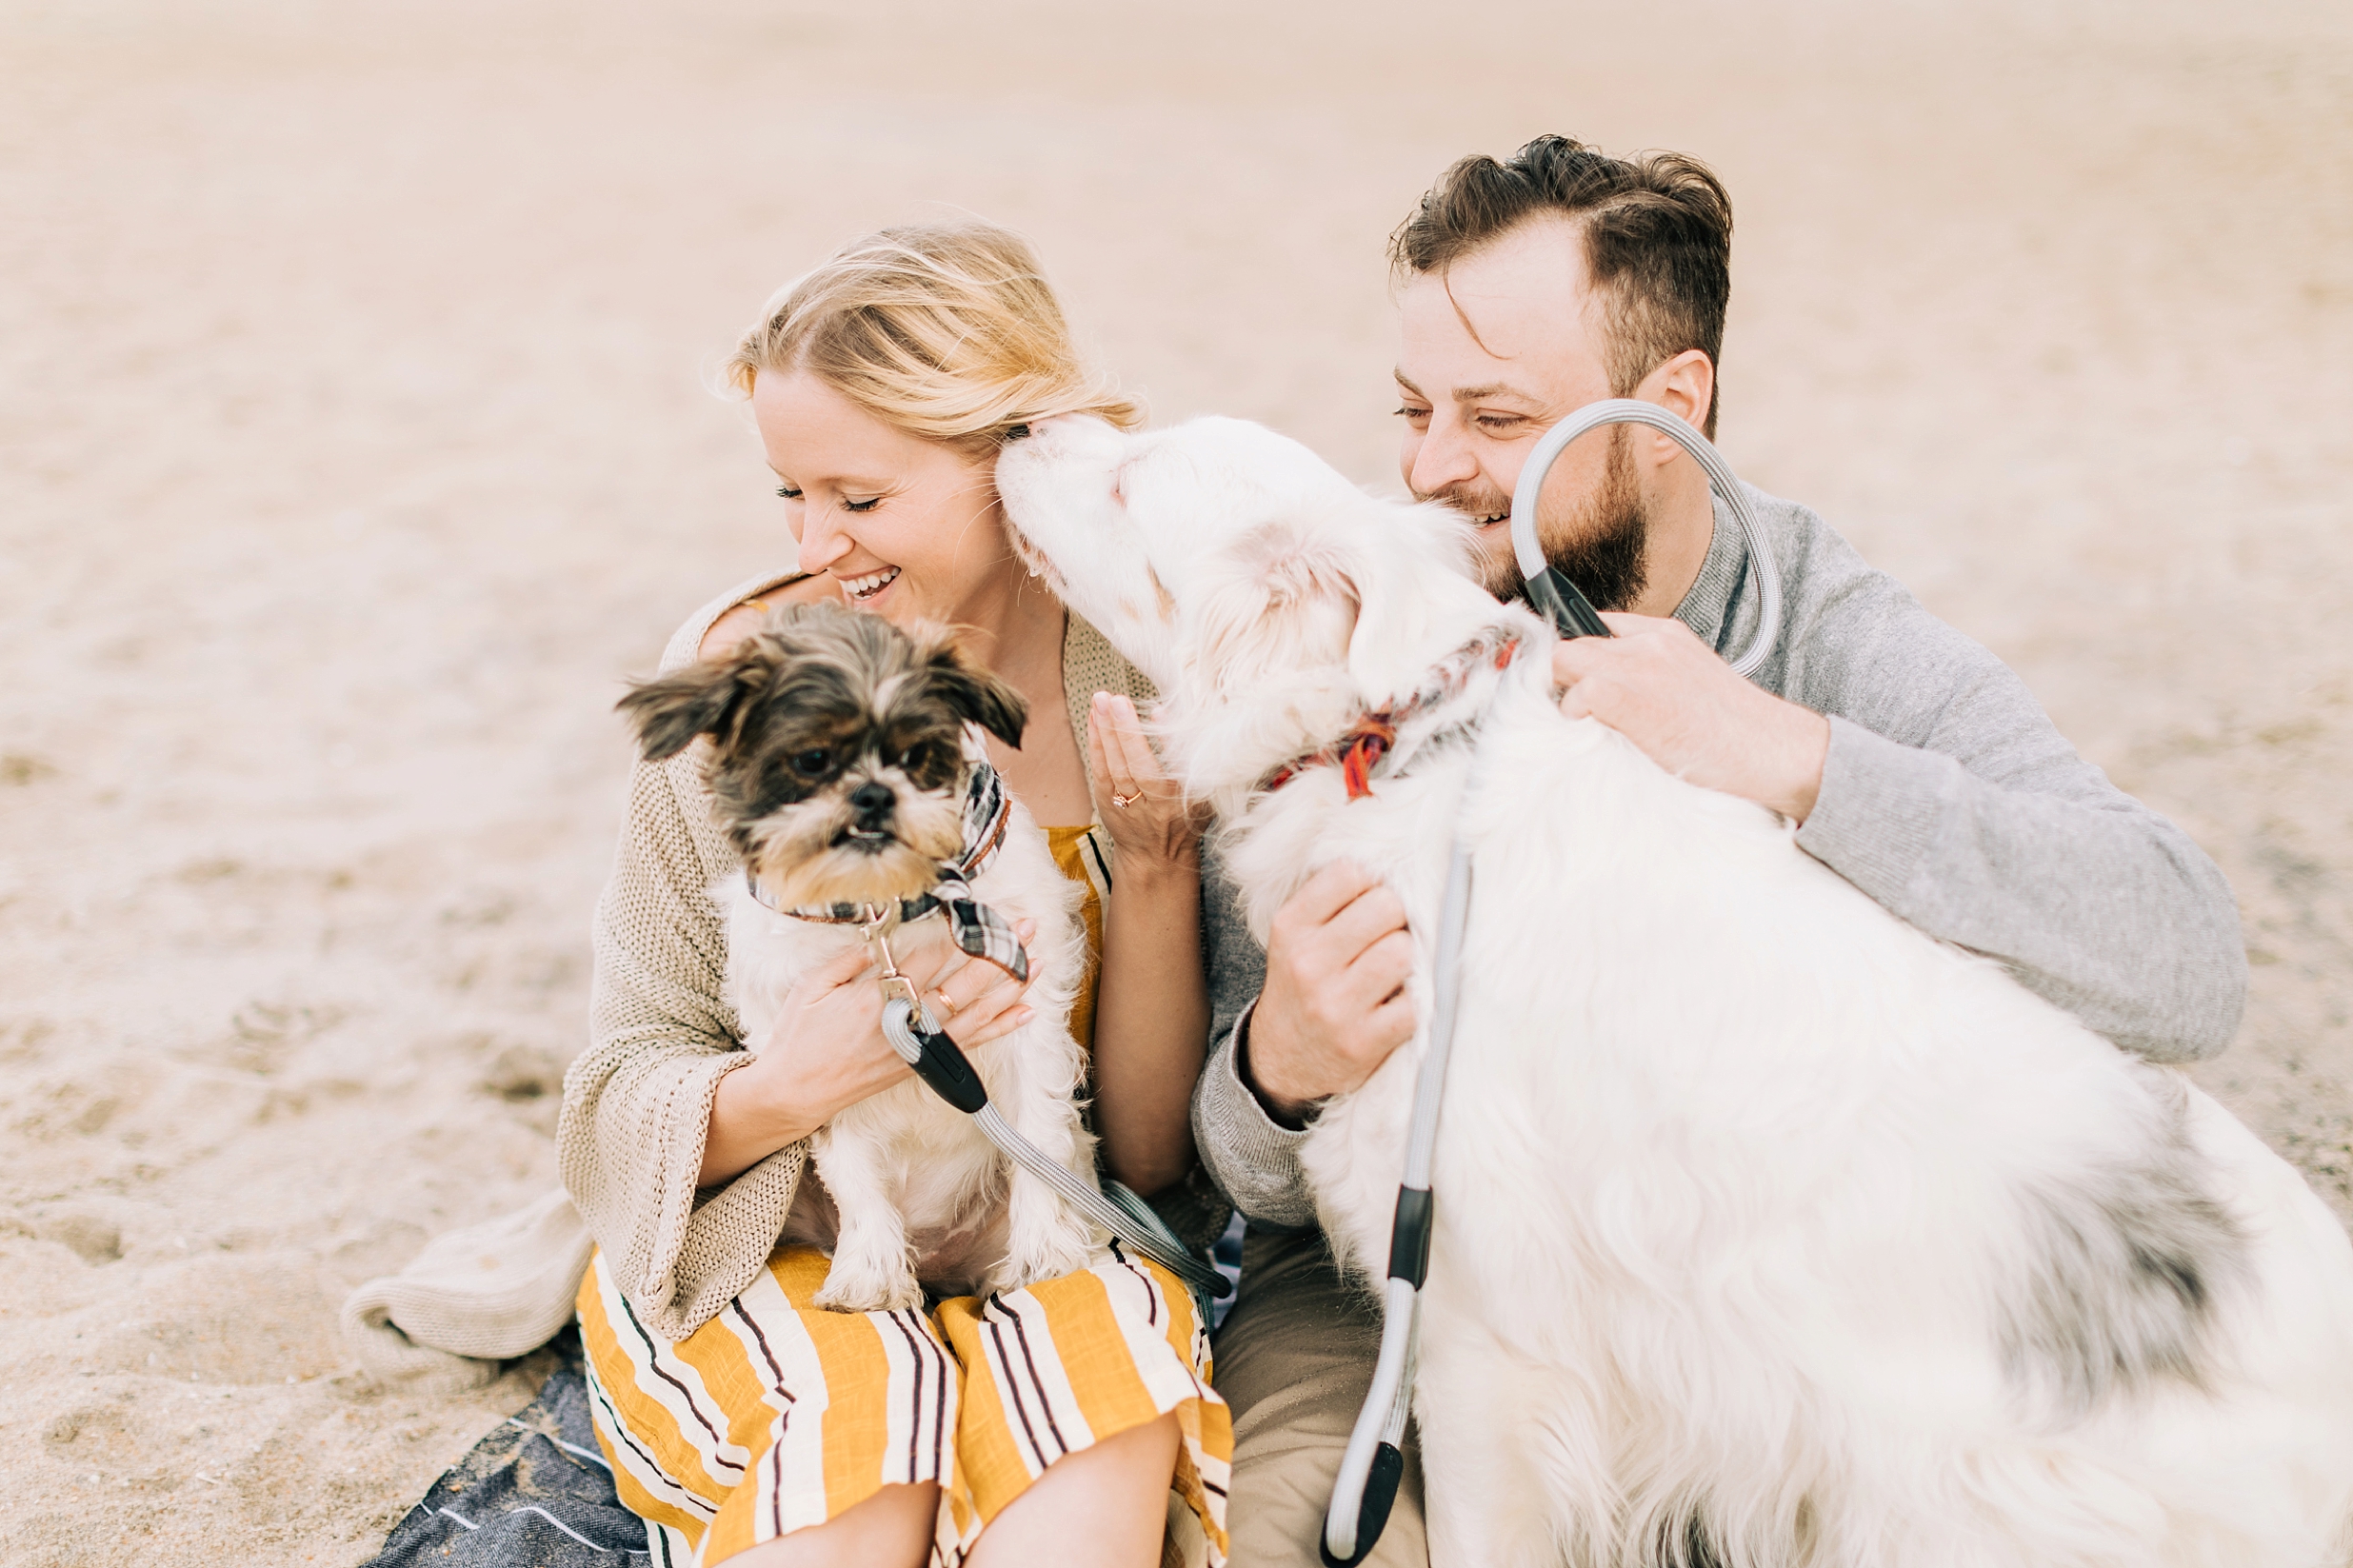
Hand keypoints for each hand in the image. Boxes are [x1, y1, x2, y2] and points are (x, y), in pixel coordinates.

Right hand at [700, 918, 1037, 1185]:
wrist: (796, 1092)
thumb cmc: (799, 1037)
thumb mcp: (811, 988)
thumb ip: (849, 960)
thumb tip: (882, 940)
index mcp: (876, 1001)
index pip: (927, 960)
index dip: (957, 934)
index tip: (981, 910)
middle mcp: (905, 1025)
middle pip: (964, 984)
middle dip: (998, 953)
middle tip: (1026, 926)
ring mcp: (918, 1048)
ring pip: (977, 1014)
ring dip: (1010, 987)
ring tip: (1037, 961)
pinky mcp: (923, 1065)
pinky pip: (971, 1043)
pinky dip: (1000, 1027)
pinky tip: (1024, 1011)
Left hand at [1088, 691, 1205, 880]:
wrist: (1156, 857)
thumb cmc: (1185, 816)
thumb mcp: (1203, 796)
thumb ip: (1194, 760)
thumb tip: (1173, 715)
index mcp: (1184, 803)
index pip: (1176, 770)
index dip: (1167, 741)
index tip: (1159, 711)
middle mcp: (1156, 807)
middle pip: (1138, 767)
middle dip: (1126, 732)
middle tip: (1116, 699)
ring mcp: (1129, 807)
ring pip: (1115, 768)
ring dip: (1106, 732)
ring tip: (1102, 700)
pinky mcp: (1107, 804)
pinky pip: (1100, 770)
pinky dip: (1096, 743)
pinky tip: (1095, 718)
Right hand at [1240, 861, 1416, 1126]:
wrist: (1280, 1059)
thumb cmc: (1301, 984)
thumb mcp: (1296, 936)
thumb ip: (1333, 901)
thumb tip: (1395, 867)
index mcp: (1291, 927)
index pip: (1350, 873)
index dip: (1372, 883)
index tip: (1371, 902)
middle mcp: (1308, 963)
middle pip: (1386, 907)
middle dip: (1397, 918)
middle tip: (1389, 936)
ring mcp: (1335, 1005)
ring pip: (1402, 952)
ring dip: (1407, 959)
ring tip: (1394, 970)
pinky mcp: (1362, 1042)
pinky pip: (1414, 1004)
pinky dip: (1414, 1003)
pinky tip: (1396, 1003)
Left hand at [1552, 613, 1830, 821]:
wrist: (1775, 750)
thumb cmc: (1735, 734)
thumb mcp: (1690, 684)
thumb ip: (1650, 675)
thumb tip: (1603, 693)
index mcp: (1665, 633)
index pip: (1597, 626)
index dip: (1576, 656)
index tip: (1568, 683)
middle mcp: (1650, 640)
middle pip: (1573, 641)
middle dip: (1561, 676)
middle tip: (1570, 712)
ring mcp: (1639, 664)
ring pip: (1564, 660)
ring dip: (1564, 696)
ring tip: (1584, 727)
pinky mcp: (1630, 695)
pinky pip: (1576, 695)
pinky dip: (1575, 717)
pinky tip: (1597, 736)